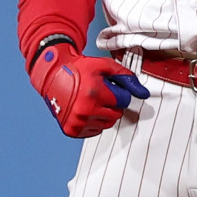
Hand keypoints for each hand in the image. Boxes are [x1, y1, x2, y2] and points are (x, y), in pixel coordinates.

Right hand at [30, 43, 148, 137]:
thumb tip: (144, 93)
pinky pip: (95, 131)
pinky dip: (93, 121)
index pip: (124, 100)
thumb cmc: (79, 69)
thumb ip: (126, 78)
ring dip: (103, 113)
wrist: (52, 74)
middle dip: (112, 103)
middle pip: (117, 114)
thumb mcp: (104, 66)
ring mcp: (78, 121)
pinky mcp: (72, 130)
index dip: (118, 92)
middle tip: (99, 93)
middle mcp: (86, 110)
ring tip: (91, 100)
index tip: (108, 87)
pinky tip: (85, 109)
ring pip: (107, 123)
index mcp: (95, 93)